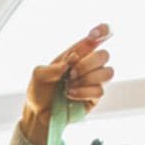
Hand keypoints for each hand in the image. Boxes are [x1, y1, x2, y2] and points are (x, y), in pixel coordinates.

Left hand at [20, 24, 112, 144]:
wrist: (37, 114)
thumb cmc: (39, 91)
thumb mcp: (38, 75)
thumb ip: (51, 67)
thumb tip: (69, 63)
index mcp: (78, 53)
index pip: (100, 36)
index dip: (103, 31)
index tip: (93, 35)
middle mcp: (89, 65)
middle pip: (105, 55)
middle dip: (86, 64)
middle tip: (70, 75)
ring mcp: (93, 82)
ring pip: (107, 72)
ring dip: (87, 78)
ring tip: (69, 86)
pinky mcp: (94, 98)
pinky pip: (99, 91)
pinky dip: (83, 92)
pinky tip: (70, 95)